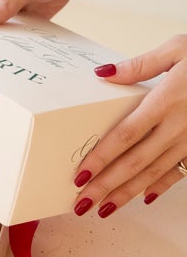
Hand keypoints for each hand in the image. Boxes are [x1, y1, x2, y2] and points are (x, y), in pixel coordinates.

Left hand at [73, 35, 186, 216]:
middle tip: (82, 203)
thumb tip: (103, 73)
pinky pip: (180, 172)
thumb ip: (140, 65)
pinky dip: (161, 186)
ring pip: (155, 172)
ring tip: (104, 208)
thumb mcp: (178, 48)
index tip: (80, 174)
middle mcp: (179, 125)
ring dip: (127, 193)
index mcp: (167, 100)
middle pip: (135, 161)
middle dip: (106, 185)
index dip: (101, 157)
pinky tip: (144, 198)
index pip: (125, 135)